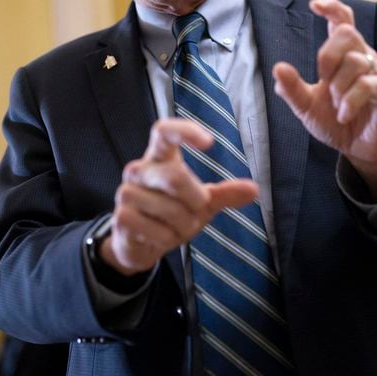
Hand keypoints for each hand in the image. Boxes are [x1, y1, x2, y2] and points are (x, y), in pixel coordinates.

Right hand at [102, 118, 257, 274]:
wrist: (139, 244)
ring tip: (176, 226)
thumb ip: (225, 194)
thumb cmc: (172, 215)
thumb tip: (254, 190)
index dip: (184, 132)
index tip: (209, 142)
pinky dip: (168, 239)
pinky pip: (157, 230)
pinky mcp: (121, 217)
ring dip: (183, 225)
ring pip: (169, 209)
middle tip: (198, 209)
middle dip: (195, 200)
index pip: (164, 131)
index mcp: (159, 158)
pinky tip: (160, 236)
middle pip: (174, 177)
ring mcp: (127, 192)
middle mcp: (139, 169)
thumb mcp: (202, 203)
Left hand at [273, 0, 376, 199]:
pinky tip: (345, 115)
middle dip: (327, 57)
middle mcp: (364, 56)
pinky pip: (367, 84)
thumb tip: (279, 68)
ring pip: (356, 61)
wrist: (358, 149)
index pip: (342, 20)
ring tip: (338, 107)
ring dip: (339, 88)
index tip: (315, 6)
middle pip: (346, 33)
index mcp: (344, 55)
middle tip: (323, 81)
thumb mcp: (306, 107)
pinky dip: (350, 101)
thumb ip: (292, 89)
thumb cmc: (335, 122)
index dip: (332, 7)